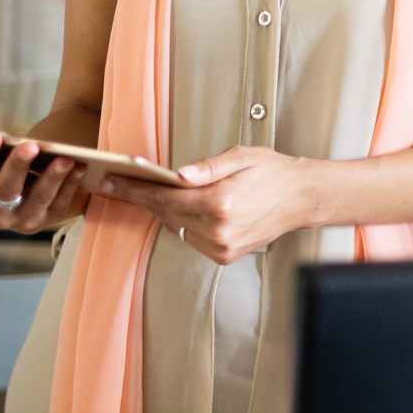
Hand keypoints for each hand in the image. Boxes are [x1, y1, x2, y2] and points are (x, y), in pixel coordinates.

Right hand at [0, 127, 89, 234]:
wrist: (27, 180)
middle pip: (5, 192)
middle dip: (16, 168)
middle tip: (29, 145)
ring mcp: (25, 219)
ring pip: (38, 201)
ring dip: (51, 180)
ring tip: (64, 158)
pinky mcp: (52, 217)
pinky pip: (63, 201)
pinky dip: (72, 183)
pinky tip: (80, 164)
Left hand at [98, 146, 315, 265]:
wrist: (302, 198)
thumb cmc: (274, 173)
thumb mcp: (242, 157)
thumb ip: (207, 167)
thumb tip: (177, 175)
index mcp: (221, 202)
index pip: (164, 198)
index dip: (133, 189)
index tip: (111, 183)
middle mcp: (218, 229)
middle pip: (166, 214)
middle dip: (149, 197)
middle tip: (129, 182)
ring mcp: (221, 246)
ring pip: (176, 227)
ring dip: (171, 211)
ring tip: (175, 193)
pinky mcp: (224, 255)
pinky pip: (192, 237)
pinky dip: (189, 223)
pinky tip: (199, 208)